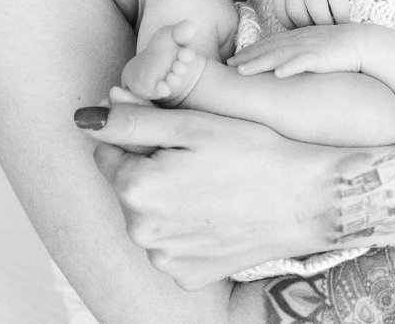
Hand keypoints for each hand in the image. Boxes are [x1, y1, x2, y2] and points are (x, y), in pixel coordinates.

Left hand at [82, 104, 333, 287]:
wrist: (308, 200)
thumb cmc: (253, 152)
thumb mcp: (192, 124)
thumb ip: (132, 120)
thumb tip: (86, 118)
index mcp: (136, 187)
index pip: (108, 151)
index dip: (139, 136)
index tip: (175, 134)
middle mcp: (142, 232)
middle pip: (127, 186)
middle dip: (150, 168)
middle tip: (199, 158)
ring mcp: (164, 260)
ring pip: (147, 216)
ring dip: (165, 199)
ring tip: (210, 185)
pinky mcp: (186, 276)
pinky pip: (169, 246)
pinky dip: (183, 230)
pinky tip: (214, 213)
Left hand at [229, 23, 371, 76]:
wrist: (363, 43)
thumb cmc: (339, 49)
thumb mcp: (314, 49)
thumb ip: (299, 55)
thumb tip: (283, 69)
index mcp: (296, 38)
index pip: (267, 44)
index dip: (249, 52)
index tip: (232, 60)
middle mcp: (298, 41)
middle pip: (267, 49)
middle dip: (247, 57)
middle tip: (228, 66)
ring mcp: (309, 48)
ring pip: (279, 55)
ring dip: (260, 63)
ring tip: (242, 72)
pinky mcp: (321, 57)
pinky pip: (303, 62)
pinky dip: (290, 67)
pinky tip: (278, 74)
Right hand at [274, 0, 354, 27]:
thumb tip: (344, 19)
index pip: (338, 4)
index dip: (342, 21)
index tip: (344, 28)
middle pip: (317, 11)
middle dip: (325, 27)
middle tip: (329, 32)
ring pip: (296, 13)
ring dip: (306, 27)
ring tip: (314, 30)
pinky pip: (280, 12)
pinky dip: (289, 24)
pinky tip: (298, 26)